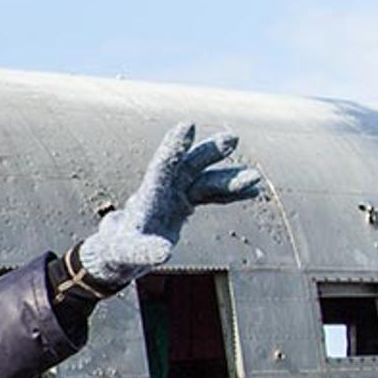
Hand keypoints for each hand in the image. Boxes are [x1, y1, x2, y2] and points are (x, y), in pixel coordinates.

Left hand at [67, 125, 265, 293]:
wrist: (123, 247)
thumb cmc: (122, 250)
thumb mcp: (129, 254)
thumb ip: (145, 251)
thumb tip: (164, 253)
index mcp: (149, 194)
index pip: (163, 166)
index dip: (174, 147)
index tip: (188, 124)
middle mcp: (165, 188)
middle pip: (189, 166)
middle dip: (210, 152)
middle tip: (233, 138)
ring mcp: (177, 192)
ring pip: (207, 180)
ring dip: (230, 178)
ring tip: (256, 177)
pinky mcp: (186, 201)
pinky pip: (213, 194)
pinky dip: (232, 193)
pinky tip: (254, 191)